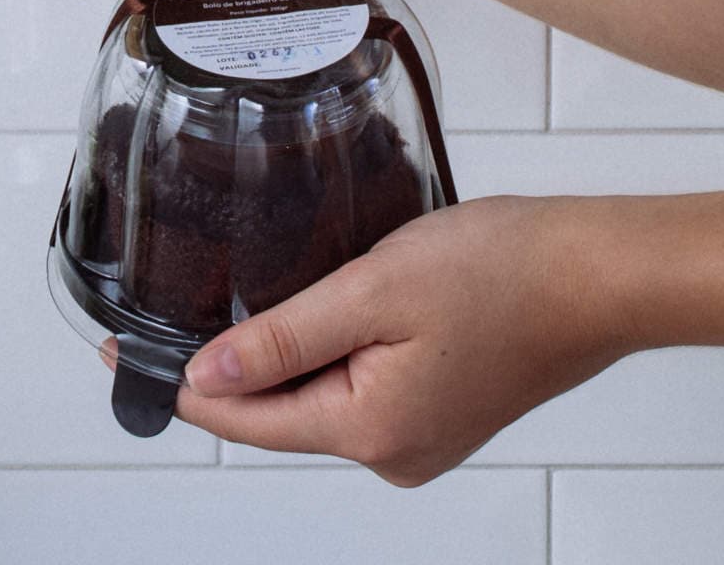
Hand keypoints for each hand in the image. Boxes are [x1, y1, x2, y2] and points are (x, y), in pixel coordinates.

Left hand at [116, 196, 640, 486]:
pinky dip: (331, 348)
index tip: (123, 354)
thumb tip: (205, 379)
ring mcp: (423, 434)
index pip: (243, 419)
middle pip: (279, 410)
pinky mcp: (443, 407)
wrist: (600, 271)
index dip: (180, 383)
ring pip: (319, 393)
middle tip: (178, 306)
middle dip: (232, 362)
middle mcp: (395, 451)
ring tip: (252, 293)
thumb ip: (283, 337)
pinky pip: (360, 384)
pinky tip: (325, 303)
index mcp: (371, 431)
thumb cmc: (505, 271)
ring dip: (284, 349)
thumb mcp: (372, 290)